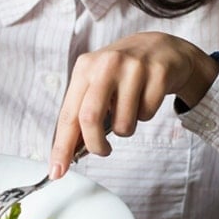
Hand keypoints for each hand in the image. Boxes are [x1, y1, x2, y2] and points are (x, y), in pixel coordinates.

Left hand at [48, 32, 218, 178]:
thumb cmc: (122, 72)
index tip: (57, 170)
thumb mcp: (97, 83)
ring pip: (123, 123)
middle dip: (95, 145)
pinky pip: (147, 115)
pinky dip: (145, 116)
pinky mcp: (158, 74)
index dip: (61, 146)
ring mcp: (133, 68)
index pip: (68, 114)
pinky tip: (145, 98)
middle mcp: (106, 64)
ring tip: (129, 110)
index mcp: (85, 68)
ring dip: (125, 128)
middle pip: (90, 119)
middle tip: (103, 151)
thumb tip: (69, 151)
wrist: (160, 48)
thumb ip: (82, 112)